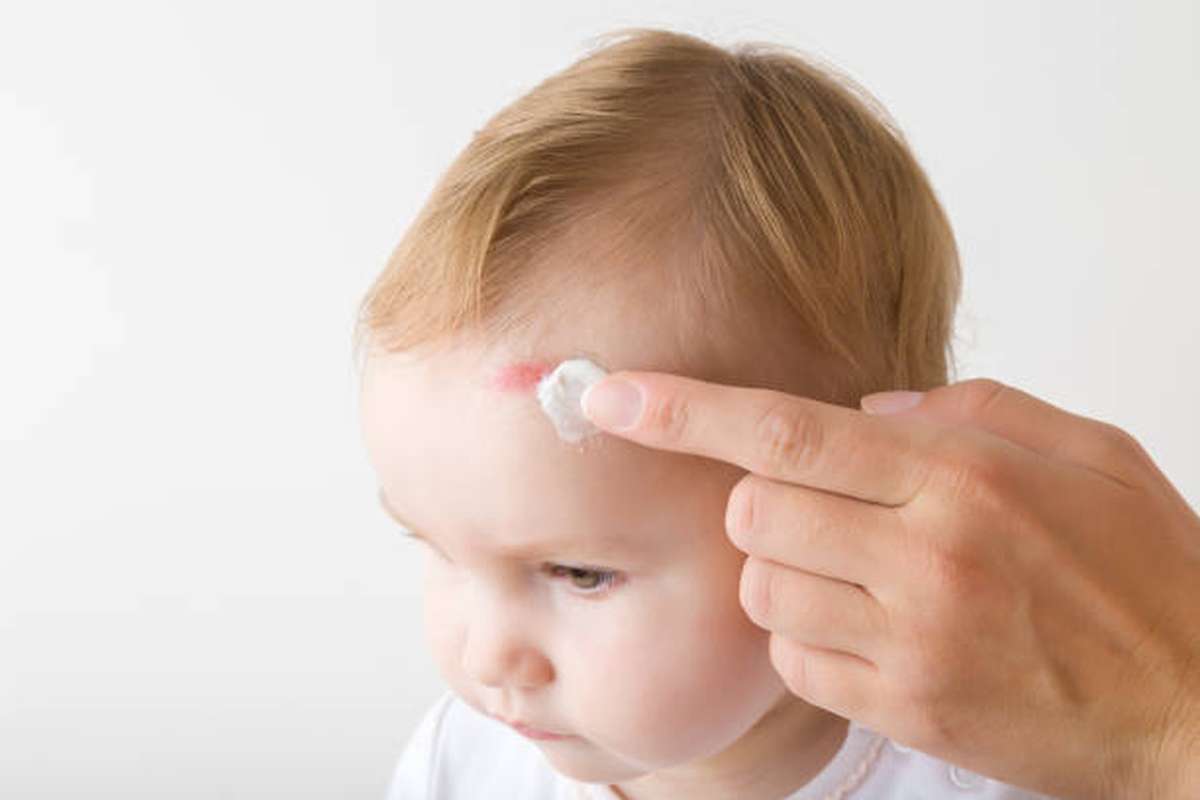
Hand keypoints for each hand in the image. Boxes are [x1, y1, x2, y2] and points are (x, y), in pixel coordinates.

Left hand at [581, 374, 1199, 799]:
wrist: (1198, 705)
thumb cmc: (1145, 573)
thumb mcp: (1087, 454)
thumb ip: (970, 411)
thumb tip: (867, 412)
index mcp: (963, 475)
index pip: (786, 432)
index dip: (683, 410)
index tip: (609, 395)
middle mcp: (927, 552)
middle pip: (753, 511)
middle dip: (761, 505)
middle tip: (823, 513)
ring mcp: (912, 637)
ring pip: (764, 587)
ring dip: (788, 572)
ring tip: (863, 576)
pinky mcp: (906, 706)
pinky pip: (794, 660)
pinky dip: (810, 639)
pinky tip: (873, 632)